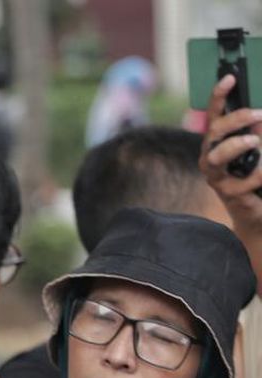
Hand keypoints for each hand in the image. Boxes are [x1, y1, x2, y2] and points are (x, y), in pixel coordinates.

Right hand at [200, 74, 261, 229]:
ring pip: (217, 156)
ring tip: (255, 142)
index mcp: (218, 142)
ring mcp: (216, 175)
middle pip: (214, 130)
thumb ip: (256, 132)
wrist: (256, 209)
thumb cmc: (255, 174)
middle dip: (236, 119)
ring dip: (237, 146)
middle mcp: (211, 156)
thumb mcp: (257, 148)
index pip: (214, 114)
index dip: (219, 95)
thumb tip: (260, 120)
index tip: (230, 78)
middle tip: (259, 114)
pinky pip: (245, 179)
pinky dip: (261, 173)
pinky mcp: (228, 192)